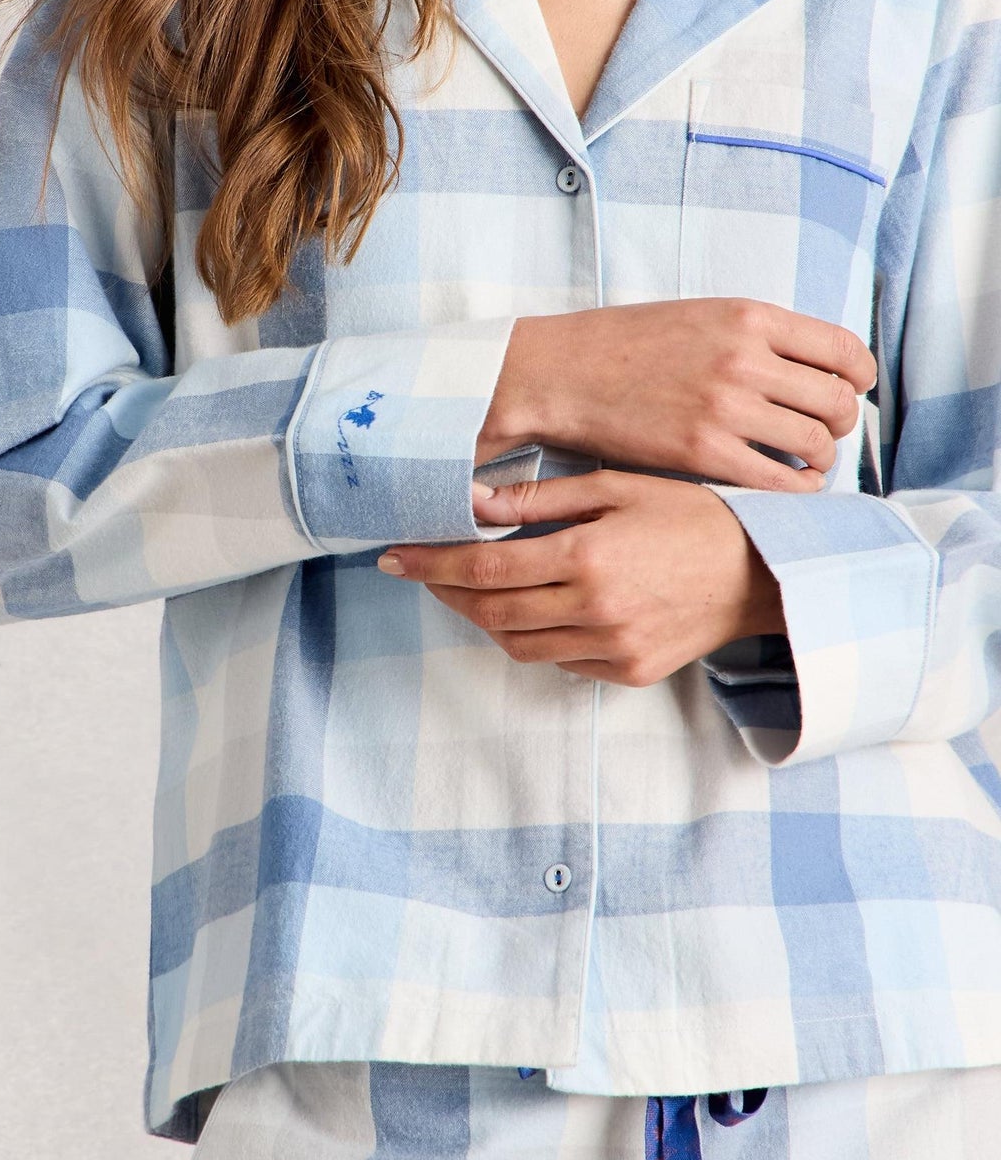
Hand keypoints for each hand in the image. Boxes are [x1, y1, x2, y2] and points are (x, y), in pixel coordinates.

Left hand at [376, 471, 785, 685]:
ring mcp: (612, 649)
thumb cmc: (692, 515)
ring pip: (517, 644)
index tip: (394, 555)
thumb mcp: (618, 486)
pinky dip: (529, 637)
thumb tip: (475, 502)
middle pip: (490, 610)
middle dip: (444, 591)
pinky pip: (559, 661)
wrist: (766, 572)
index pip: (484, 565)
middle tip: (418, 570)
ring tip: (463, 588)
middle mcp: (595, 610)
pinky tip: (523, 609)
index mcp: (587, 557)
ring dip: (481, 617)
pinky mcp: (629, 673)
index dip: (431, 563)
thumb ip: (544, 496)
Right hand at [478, 300, 874, 493]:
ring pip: (815, 444)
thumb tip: (815, 368)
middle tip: (823, 432)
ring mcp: (726, 408)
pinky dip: (795, 488)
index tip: (851, 388)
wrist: (562, 372)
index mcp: (748, 317)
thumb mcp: (701, 315)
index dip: (859, 376)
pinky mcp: (704, 452)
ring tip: (803, 462)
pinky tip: (784, 483)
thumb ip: (758, 335)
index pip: (842, 349)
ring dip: (819, 458)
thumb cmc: (628, 344)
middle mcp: (745, 359)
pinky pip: (780, 481)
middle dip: (840, 423)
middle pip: (836, 401)